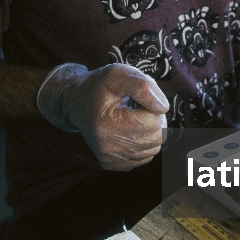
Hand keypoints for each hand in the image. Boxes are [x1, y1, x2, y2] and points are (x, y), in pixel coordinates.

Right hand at [37, 63, 168, 169]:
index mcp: (107, 126)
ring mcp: (110, 159)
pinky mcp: (113, 165)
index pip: (153, 122)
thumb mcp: (117, 74)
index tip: (138, 99)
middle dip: (153, 119)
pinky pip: (145, 156)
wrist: (76, 102)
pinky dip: (143, 143)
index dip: (152, 105)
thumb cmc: (98, 87)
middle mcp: (107, 148)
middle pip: (156, 137)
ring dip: (149, 131)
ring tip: (132, 118)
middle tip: (138, 107)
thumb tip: (163, 107)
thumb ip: (143, 86)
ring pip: (153, 148)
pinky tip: (129, 130)